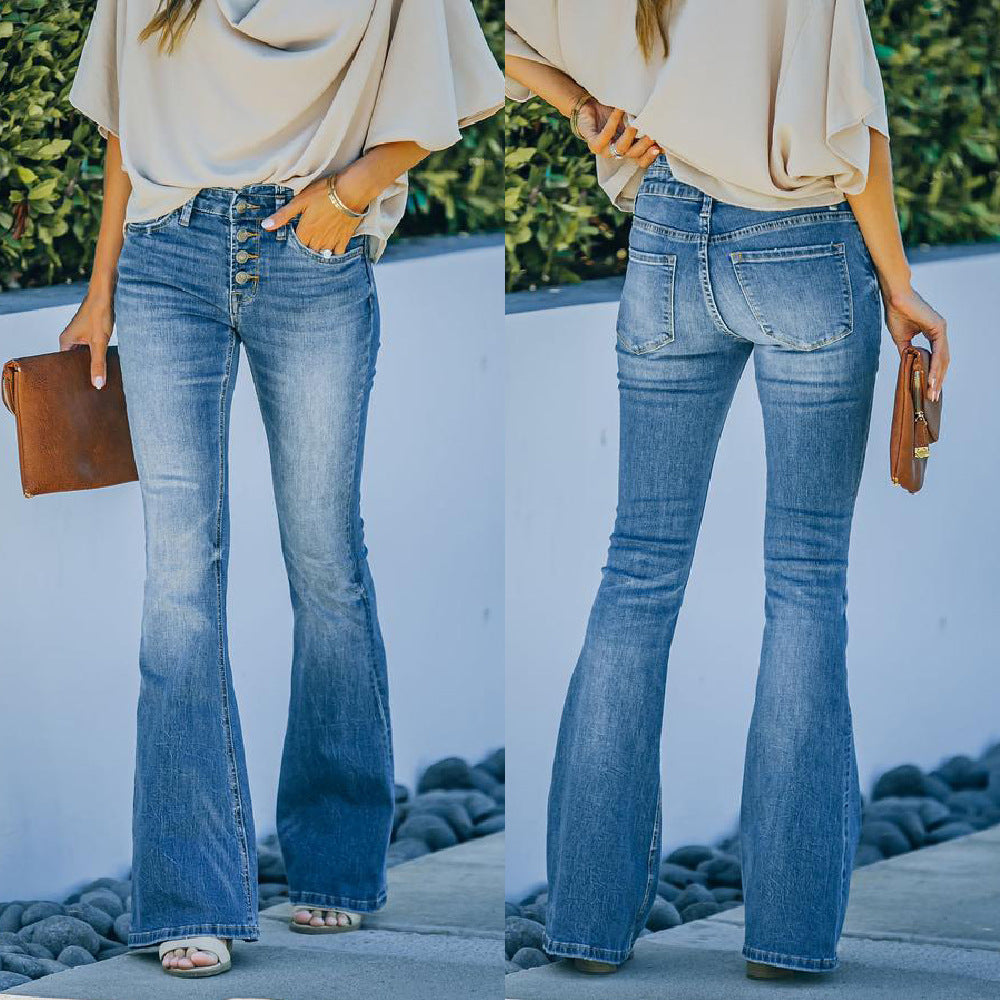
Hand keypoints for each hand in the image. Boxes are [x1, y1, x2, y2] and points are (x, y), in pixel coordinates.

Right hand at [58, 291, 113, 388]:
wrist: (105, 293)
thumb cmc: (99, 313)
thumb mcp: (99, 342)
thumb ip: (98, 364)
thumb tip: (97, 384)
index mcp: (65, 341)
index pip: (63, 365)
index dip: (72, 377)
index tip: (80, 391)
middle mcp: (69, 338)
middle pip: (74, 361)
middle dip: (83, 371)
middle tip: (94, 388)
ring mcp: (80, 335)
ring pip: (84, 354)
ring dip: (92, 363)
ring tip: (101, 378)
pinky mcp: (90, 332)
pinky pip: (91, 348)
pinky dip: (98, 355)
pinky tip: (107, 363)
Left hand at [262, 161, 376, 254]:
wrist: (350, 192)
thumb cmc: (323, 193)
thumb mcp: (299, 201)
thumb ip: (283, 216)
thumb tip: (265, 226)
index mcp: (305, 232)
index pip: (295, 245)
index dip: (293, 242)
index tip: (293, 237)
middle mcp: (317, 241)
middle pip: (308, 251)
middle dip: (305, 248)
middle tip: (306, 240)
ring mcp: (331, 242)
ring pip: (321, 254)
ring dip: (318, 251)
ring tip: (316, 246)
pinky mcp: (344, 239)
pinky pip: (337, 253)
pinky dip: (333, 253)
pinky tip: (331, 248)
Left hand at [578, 103, 660, 166]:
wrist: (589, 105)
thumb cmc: (615, 111)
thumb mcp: (633, 116)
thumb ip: (645, 122)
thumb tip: (665, 121)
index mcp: (630, 149)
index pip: (643, 160)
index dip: (652, 155)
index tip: (662, 147)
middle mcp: (619, 153)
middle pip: (634, 155)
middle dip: (644, 146)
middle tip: (652, 135)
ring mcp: (606, 151)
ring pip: (621, 148)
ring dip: (629, 137)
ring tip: (635, 125)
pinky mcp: (593, 144)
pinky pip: (605, 135)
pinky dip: (613, 122)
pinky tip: (620, 110)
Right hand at [883, 285, 948, 401]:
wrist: (894, 297)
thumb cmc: (896, 313)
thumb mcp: (901, 338)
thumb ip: (907, 351)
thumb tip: (907, 365)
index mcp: (932, 333)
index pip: (936, 358)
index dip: (933, 374)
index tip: (928, 389)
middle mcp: (940, 332)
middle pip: (942, 361)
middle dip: (937, 380)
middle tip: (932, 397)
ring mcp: (941, 329)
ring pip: (942, 359)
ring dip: (938, 377)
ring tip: (931, 392)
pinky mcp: (938, 327)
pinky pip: (939, 352)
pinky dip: (936, 366)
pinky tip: (932, 378)